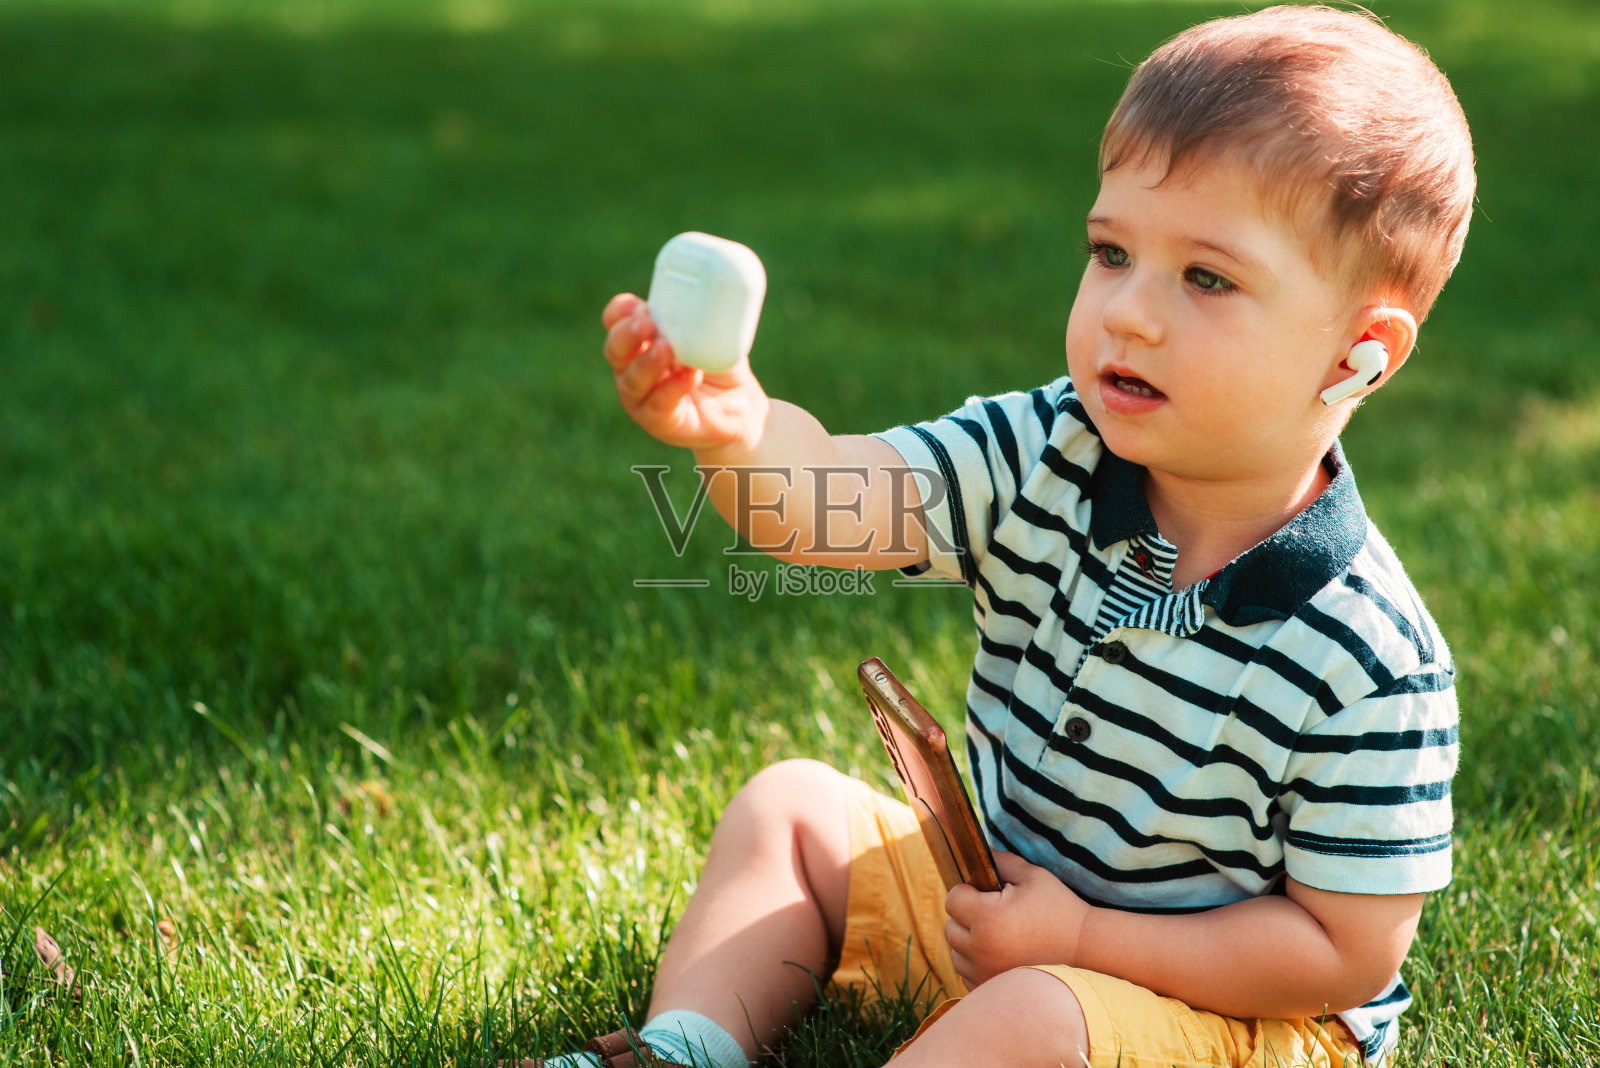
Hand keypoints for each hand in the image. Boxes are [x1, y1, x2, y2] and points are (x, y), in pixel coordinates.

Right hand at [601, 293, 769, 455]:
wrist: (739, 406)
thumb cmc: (719, 364)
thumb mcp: (714, 335)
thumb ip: (702, 319)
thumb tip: (704, 299)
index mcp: (640, 339)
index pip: (616, 320)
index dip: (620, 312)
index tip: (638, 305)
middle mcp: (632, 367)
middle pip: (614, 349)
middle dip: (628, 334)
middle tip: (649, 324)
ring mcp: (641, 396)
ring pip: (631, 379)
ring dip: (647, 362)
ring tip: (667, 349)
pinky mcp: (657, 421)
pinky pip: (658, 404)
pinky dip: (673, 388)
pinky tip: (689, 376)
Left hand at [944, 851, 1091, 990]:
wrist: (1084, 949)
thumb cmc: (1059, 909)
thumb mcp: (1032, 876)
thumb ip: (1000, 861)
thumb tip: (976, 850)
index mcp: (988, 918)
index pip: (953, 899)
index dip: (968, 892)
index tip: (988, 894)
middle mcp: (981, 949)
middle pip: (951, 927)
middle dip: (967, 917)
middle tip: (995, 913)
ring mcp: (985, 973)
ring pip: (956, 953)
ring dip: (969, 942)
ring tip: (998, 934)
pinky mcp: (990, 987)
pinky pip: (966, 973)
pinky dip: (976, 963)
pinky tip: (1000, 953)